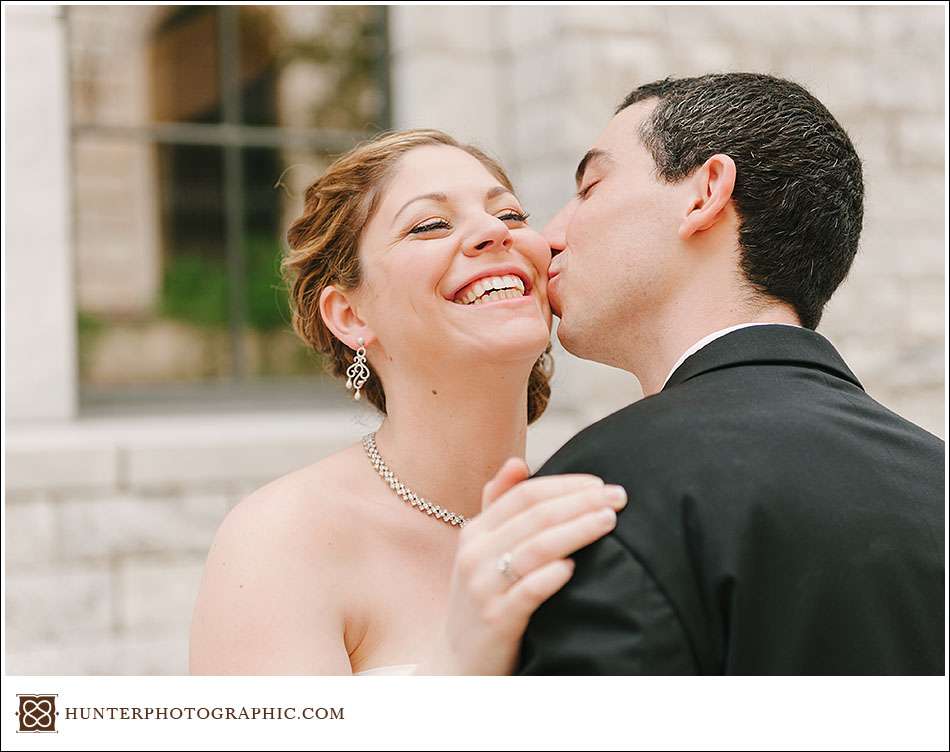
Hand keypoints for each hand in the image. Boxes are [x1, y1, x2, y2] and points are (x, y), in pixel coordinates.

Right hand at [415, 458, 626, 674]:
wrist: (458, 666)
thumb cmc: (482, 602)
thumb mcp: (481, 552)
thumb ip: (498, 506)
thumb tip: (518, 462)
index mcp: (475, 532)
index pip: (524, 495)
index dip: (565, 485)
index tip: (601, 483)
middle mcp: (475, 555)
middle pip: (535, 516)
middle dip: (580, 502)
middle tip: (619, 496)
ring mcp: (483, 588)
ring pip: (536, 548)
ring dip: (576, 531)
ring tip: (609, 521)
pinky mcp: (496, 621)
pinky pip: (526, 592)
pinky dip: (550, 577)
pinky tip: (574, 567)